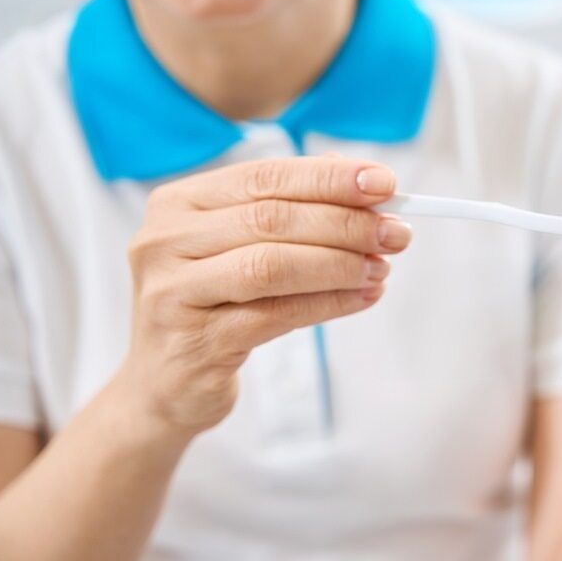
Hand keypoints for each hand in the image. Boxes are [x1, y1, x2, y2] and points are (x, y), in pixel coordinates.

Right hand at [114, 155, 411, 434]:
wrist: (164, 383)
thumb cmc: (215, 303)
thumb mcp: (241, 247)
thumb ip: (292, 212)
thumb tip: (367, 185)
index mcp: (179, 203)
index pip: (265, 177)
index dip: (329, 178)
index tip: (386, 183)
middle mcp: (165, 241)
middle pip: (271, 219)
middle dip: (345, 222)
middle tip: (396, 233)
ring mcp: (174, 293)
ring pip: (272, 265)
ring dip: (340, 263)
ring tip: (382, 267)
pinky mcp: (196, 343)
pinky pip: (277, 315)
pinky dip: (329, 303)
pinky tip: (363, 297)